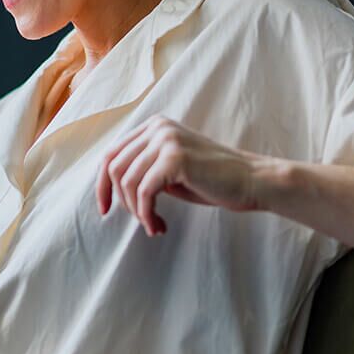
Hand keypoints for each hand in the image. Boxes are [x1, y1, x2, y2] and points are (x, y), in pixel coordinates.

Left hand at [95, 114, 271, 234]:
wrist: (251, 181)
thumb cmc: (212, 180)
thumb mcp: (170, 170)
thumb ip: (143, 170)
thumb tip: (109, 188)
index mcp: (154, 126)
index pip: (111, 154)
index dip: (102, 185)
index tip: (105, 209)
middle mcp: (158, 128)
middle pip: (113, 167)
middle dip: (120, 201)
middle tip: (140, 221)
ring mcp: (166, 139)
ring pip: (127, 182)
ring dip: (136, 211)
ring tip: (153, 225)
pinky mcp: (175, 158)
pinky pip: (144, 192)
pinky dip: (147, 214)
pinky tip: (158, 226)